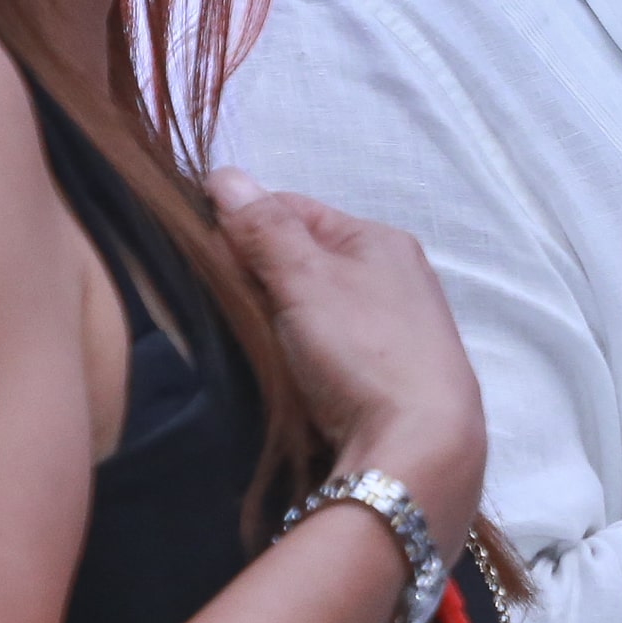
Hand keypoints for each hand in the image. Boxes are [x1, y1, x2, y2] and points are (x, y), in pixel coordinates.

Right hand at [206, 167, 482, 542]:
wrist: (421, 447)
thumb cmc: (363, 352)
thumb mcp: (305, 279)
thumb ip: (264, 229)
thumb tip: (225, 175)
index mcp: (380, 240)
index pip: (292, 210)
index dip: (241, 224)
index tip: (200, 252)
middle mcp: (396, 276)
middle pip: (302, 260)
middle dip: (257, 275)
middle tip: (218, 302)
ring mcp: (396, 330)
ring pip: (313, 307)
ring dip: (277, 319)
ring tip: (245, 341)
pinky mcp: (390, 378)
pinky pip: (328, 350)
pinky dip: (300, 355)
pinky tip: (282, 374)